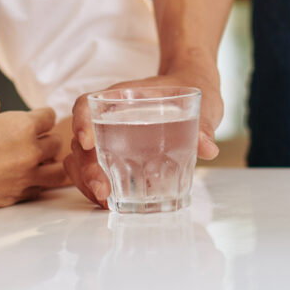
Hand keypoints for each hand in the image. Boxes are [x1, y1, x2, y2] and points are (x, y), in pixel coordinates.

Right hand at [0, 96, 65, 222]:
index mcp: (22, 127)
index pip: (49, 116)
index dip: (41, 115)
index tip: (35, 118)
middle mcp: (30, 152)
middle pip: (56, 142)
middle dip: (46, 138)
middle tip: (32, 139)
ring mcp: (24, 177)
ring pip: (57, 170)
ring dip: (50, 163)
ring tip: (37, 161)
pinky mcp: (15, 197)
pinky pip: (39, 189)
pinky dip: (36, 183)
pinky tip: (22, 178)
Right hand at [65, 60, 222, 206]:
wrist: (194, 86)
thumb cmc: (191, 88)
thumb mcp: (201, 101)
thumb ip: (203, 125)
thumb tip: (208, 148)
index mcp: (123, 96)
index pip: (87, 103)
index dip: (81, 122)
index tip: (88, 142)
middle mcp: (110, 116)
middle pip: (82, 141)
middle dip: (86, 168)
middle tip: (103, 188)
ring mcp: (110, 136)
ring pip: (83, 160)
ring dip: (86, 182)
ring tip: (105, 200)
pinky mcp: (117, 154)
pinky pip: (96, 170)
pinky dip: (98, 187)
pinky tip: (113, 203)